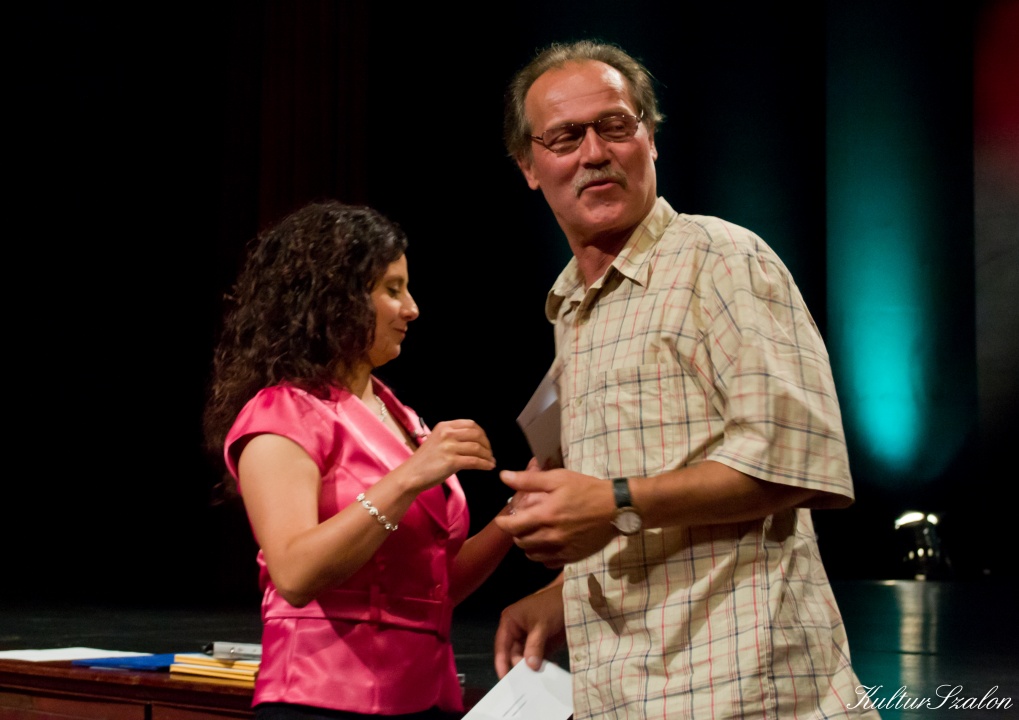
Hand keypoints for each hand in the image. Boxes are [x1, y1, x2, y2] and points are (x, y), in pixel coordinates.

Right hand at [398, 419, 494, 491]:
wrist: (410, 475)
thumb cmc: (424, 461)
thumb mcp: (438, 441)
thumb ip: (454, 437)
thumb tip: (476, 441)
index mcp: (444, 426)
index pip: (470, 424)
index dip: (482, 433)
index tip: (486, 442)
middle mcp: (447, 434)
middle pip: (477, 434)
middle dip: (487, 444)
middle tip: (490, 453)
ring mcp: (449, 447)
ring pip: (477, 448)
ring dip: (488, 456)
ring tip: (491, 462)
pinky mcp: (451, 461)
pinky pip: (474, 461)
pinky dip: (485, 464)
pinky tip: (488, 467)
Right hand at [494, 582, 565, 677]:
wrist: (572, 599)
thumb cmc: (551, 605)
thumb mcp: (541, 625)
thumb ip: (534, 646)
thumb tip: (530, 666)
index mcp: (510, 622)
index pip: (501, 646)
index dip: (501, 662)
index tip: (504, 678)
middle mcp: (516, 631)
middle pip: (513, 654)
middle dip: (520, 666)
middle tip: (529, 680)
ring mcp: (528, 638)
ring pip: (525, 658)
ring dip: (532, 667)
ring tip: (540, 676)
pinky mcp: (540, 644)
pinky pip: (537, 658)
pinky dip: (542, 664)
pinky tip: (549, 669)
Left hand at [495, 468, 616, 566]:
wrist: (616, 508)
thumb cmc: (586, 489)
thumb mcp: (558, 478)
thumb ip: (529, 480)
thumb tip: (504, 477)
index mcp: (546, 515)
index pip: (513, 526)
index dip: (503, 523)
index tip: (502, 519)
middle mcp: (552, 536)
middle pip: (521, 542)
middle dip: (516, 533)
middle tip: (520, 524)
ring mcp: (563, 549)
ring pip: (533, 555)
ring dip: (528, 546)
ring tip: (532, 534)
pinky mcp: (572, 557)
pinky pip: (548, 563)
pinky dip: (542, 556)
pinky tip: (547, 545)